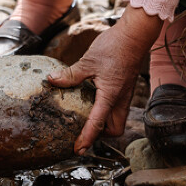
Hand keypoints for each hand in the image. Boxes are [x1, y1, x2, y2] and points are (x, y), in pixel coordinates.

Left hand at [47, 5, 162, 152]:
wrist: (133, 36)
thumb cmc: (113, 47)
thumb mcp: (88, 61)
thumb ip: (71, 74)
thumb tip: (52, 80)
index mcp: (110, 96)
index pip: (97, 123)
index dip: (87, 138)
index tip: (78, 149)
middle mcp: (120, 99)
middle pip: (114, 129)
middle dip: (100, 134)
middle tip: (82, 130)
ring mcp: (124, 94)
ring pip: (118, 119)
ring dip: (105, 123)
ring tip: (87, 117)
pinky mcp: (125, 88)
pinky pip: (118, 107)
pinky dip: (107, 110)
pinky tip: (93, 100)